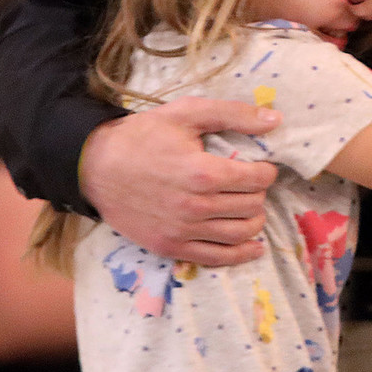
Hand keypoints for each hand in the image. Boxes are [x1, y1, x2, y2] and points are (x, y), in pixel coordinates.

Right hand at [79, 99, 281, 264]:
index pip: (257, 179)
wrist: (96, 166)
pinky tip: (253, 247)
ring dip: (254, 221)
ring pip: (239, 234)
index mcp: (202, 172)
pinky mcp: (169, 248)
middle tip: (252, 184)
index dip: (266, 171)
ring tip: (251, 208)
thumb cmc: (144, 136)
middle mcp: (195, 207)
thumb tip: (275, 119)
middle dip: (259, 193)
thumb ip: (234, 114)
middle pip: (251, 207)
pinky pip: (215, 259)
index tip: (262, 166)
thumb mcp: (188, 113)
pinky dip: (240, 254)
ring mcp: (181, 232)